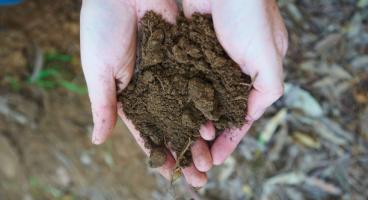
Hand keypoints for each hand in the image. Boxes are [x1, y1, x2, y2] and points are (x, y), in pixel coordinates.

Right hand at [80, 0, 208, 186]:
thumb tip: (97, 141)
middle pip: (172, 126)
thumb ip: (103, 105)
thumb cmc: (101, 25)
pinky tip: (217, 126)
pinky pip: (199, 85)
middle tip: (199, 178)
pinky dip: (207, 105)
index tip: (171, 174)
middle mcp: (153, 87)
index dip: (158, 153)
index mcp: (129, 94)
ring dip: (199, 136)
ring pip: (189, 111)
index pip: (145, 131)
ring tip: (211, 161)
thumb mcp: (98, 69)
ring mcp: (171, 74)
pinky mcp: (187, 57)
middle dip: (185, 151)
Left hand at [183, 0, 287, 163]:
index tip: (218, 158)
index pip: (243, 113)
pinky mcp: (191, 49)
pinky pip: (185, 79)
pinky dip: (179, 96)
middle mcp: (233, 69)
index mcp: (256, 72)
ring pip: (201, 98)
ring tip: (181, 141)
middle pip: (219, 110)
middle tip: (196, 156)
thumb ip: (268, 87)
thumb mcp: (268, 54)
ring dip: (192, 119)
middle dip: (210, 133)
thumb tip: (251, 115)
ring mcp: (211, 60)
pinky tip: (169, 112)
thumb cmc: (250, 14)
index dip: (231, 137)